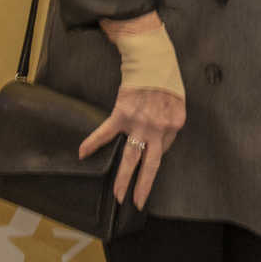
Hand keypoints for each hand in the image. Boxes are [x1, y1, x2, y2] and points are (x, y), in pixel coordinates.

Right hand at [80, 86, 185, 209]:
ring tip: (117, 195)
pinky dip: (92, 142)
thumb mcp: (178, 101)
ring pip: (130, 157)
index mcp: (174, 126)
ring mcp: (139, 124)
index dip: (154, 151)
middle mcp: (158, 130)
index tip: (148, 155)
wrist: (153, 59)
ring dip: (123, 178)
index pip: (163, 148)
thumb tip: (158, 134)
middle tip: (136, 203)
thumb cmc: (166, 77)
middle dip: (142, 186)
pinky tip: (82, 153)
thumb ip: (169, 119)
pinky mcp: (122, 114)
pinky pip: (105, 133)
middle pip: (150, 165)